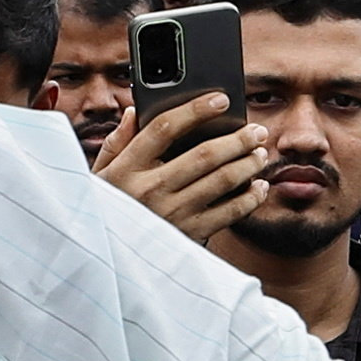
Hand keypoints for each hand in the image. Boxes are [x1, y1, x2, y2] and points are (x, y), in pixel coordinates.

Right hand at [96, 88, 258, 243]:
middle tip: (256, 131)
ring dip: (247, 164)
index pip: (165, 128)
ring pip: (221, 181)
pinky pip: (228, 213)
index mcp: (127, 168)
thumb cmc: (106, 211)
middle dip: (237, 139)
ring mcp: (172, 213)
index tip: (221, 99)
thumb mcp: (100, 176)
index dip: (196, 110)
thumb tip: (134, 112)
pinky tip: (258, 187)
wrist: (107, 261)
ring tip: (260, 153)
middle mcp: (151, 189)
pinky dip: (249, 198)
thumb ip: (116, 143)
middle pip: (204, 155)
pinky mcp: (189, 234)